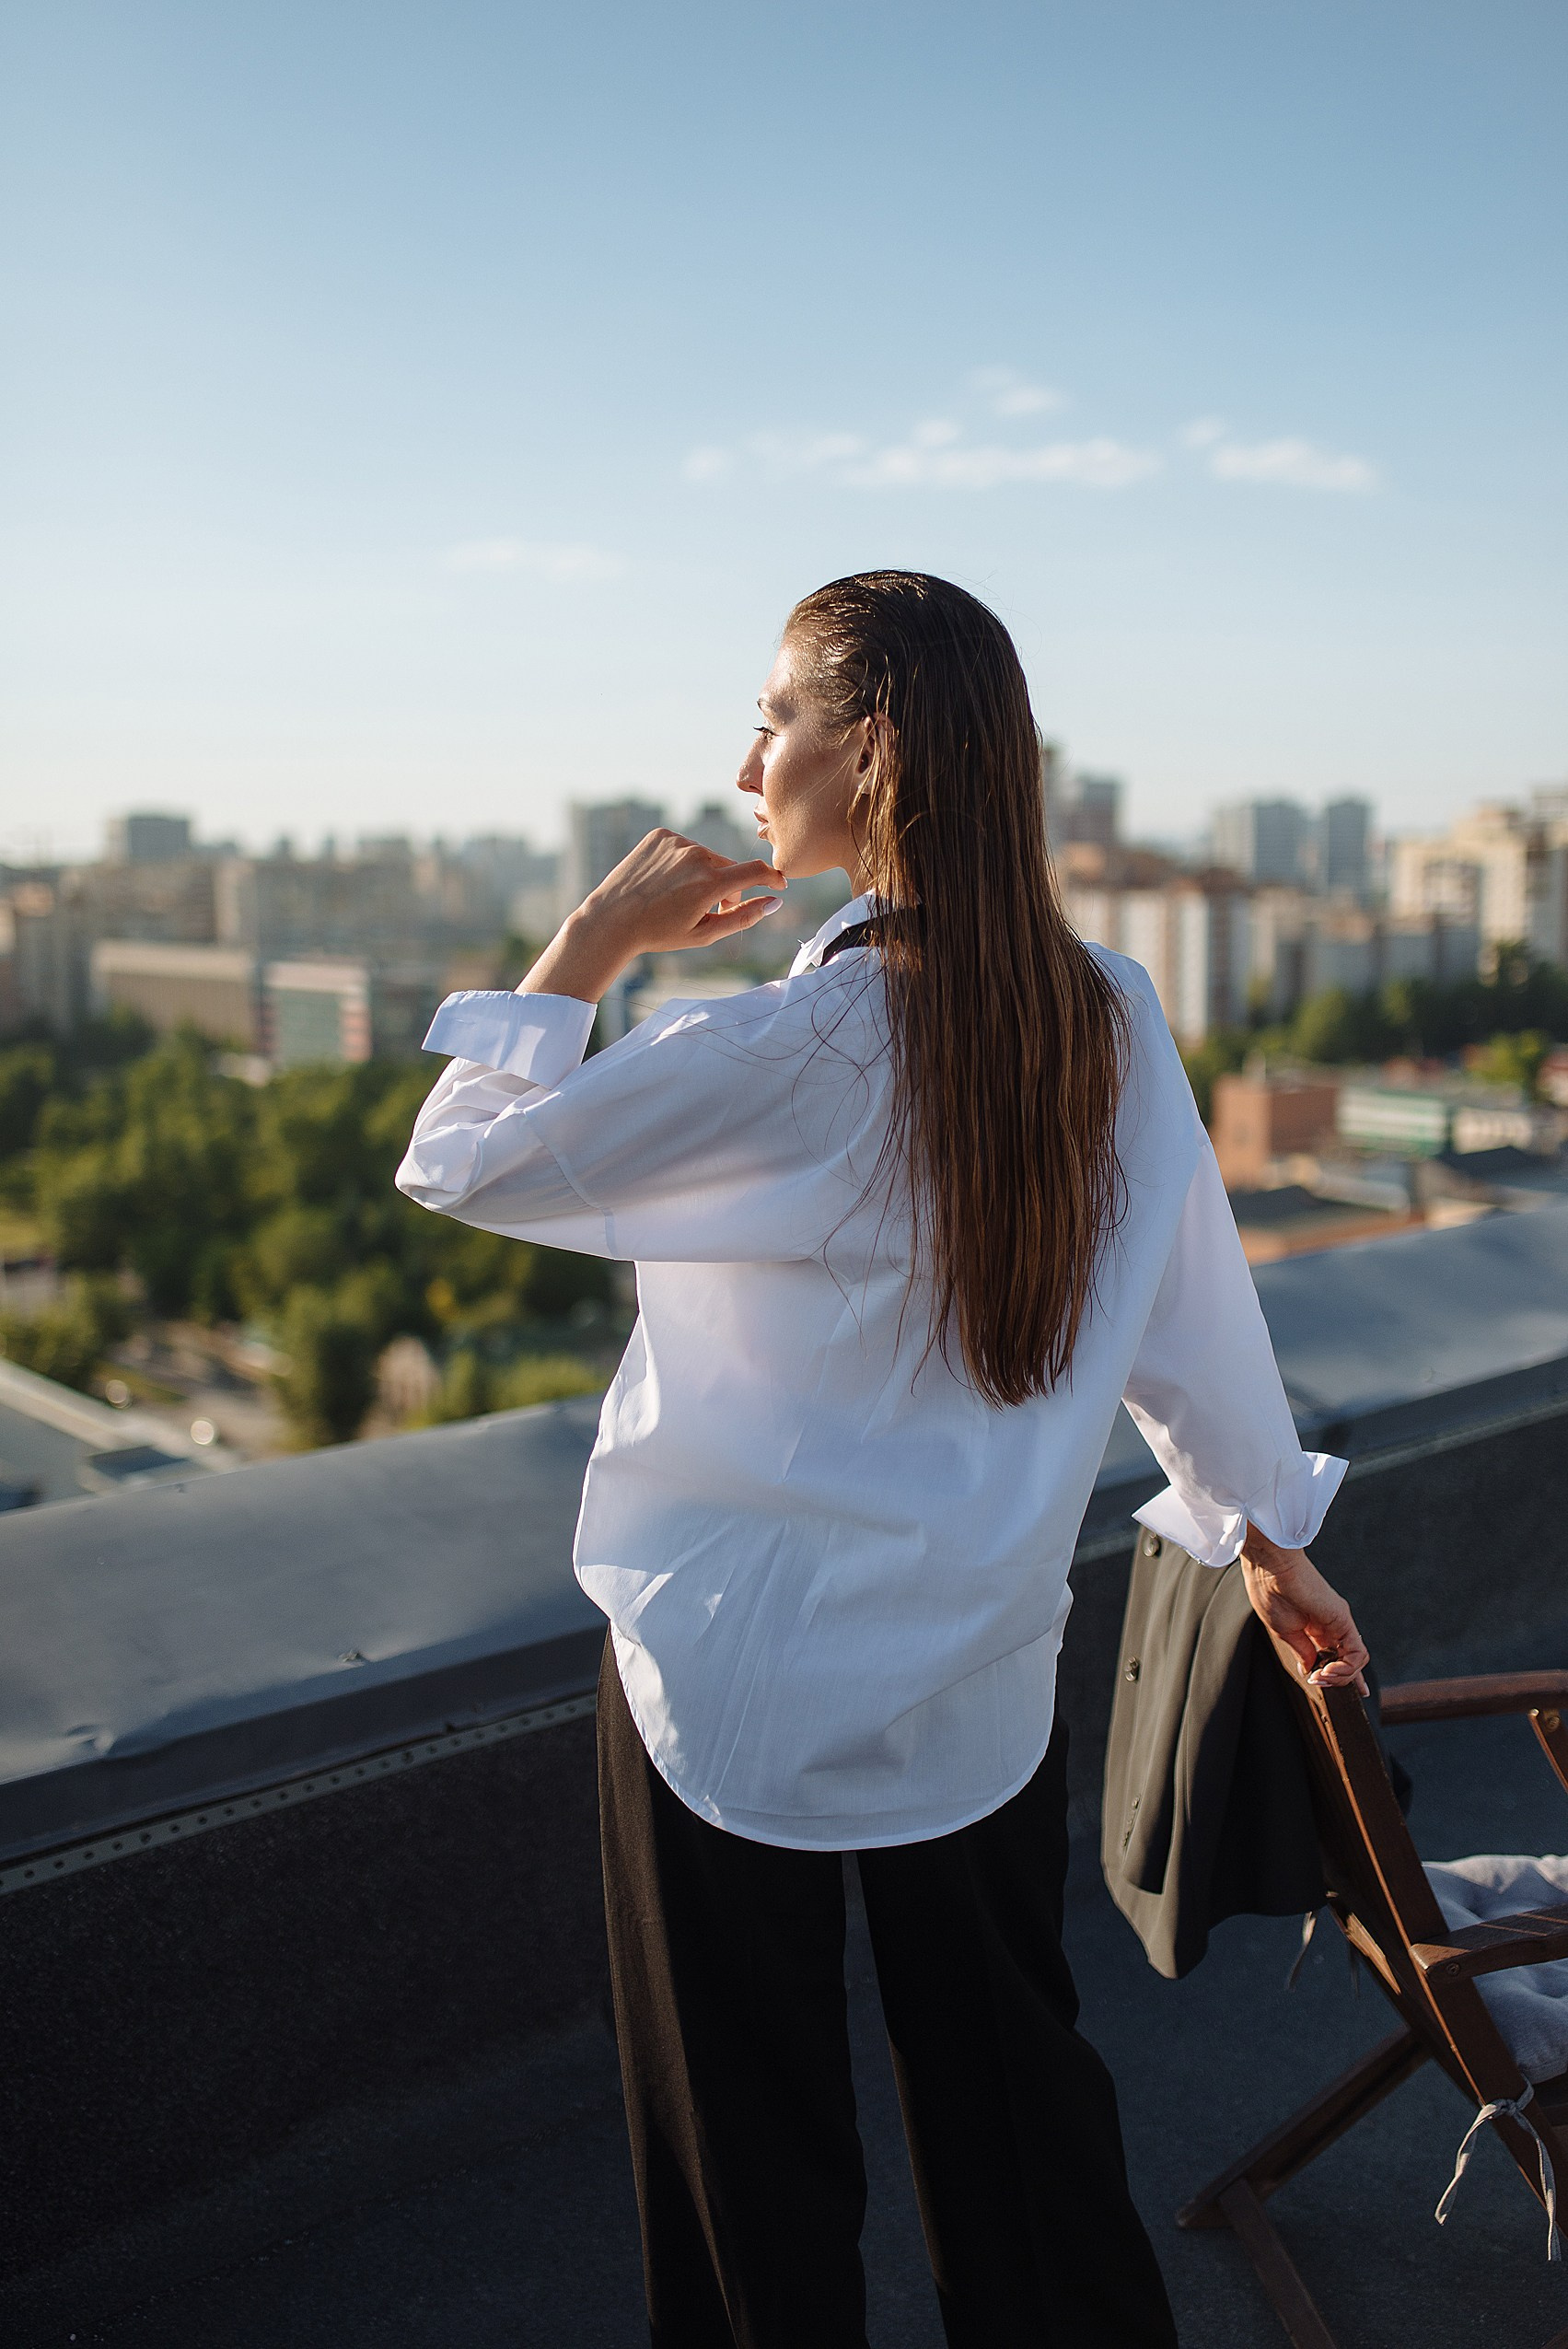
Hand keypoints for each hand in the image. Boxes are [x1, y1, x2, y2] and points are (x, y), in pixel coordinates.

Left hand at [520, 831, 783, 1003]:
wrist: (612, 920)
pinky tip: (663, 880)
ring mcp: (677, 842)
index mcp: (711, 883)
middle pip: (728, 868)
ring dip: (703, 874)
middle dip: (726, 887)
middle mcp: (697, 856)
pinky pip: (684, 847)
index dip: (772, 878)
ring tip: (678, 896)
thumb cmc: (659, 933)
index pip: (756, 871)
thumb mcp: (704, 934)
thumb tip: (775, 903)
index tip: (777, 885)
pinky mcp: (661, 835)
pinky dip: (682, 862)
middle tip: (707, 909)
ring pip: (705, 857)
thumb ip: (744, 917)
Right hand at [1239, 1523, 1369, 1696]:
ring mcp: (1339, 1622)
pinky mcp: (1343, 1619)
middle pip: (1349, 1660)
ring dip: (1341, 1677)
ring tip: (1321, 1677)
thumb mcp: (1283, 1631)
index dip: (1338, 1674)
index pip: (1334, 1655)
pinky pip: (1357, 1653)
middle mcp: (1330, 1625)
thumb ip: (1301, 1651)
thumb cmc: (1268, 1589)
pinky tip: (1327, 1670)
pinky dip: (1347, 1668)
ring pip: (1356, 1660)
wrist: (1269, 1565)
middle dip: (1338, 1680)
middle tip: (1318, 1682)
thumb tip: (1310, 1669)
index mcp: (1313, 1627)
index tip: (1324, 1685)